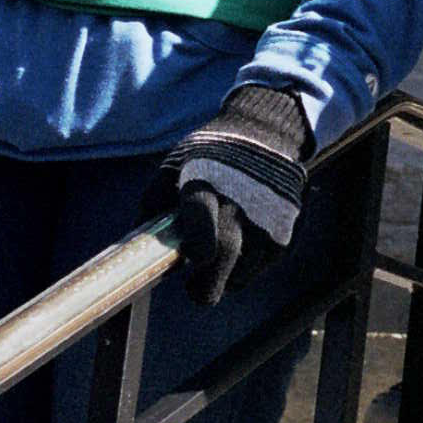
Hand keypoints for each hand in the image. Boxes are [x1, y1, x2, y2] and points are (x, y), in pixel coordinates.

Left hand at [144, 83, 312, 306]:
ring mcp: (269, 216)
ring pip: (244, 271)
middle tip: (194, 290)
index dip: (198, 245)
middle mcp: (241, 200)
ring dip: (226, 275)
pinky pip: (262, 266)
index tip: (193, 259)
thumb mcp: (175, 166)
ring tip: (218, 257)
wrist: (268, 133)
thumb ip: (154, 203)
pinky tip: (241, 246)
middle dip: (206, 286)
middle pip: (227, 253)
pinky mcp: (287, 229)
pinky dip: (247, 267)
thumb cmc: (210, 155)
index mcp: (206, 182)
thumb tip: (135, 246)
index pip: (202, 217)